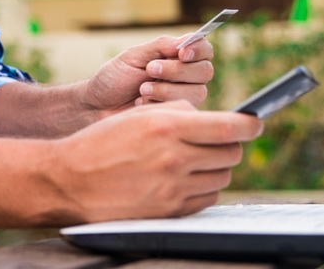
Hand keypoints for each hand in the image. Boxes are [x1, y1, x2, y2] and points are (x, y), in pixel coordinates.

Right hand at [47, 100, 262, 222]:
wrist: (68, 181)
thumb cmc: (99, 143)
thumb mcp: (137, 115)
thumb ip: (178, 112)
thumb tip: (209, 119)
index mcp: (167, 128)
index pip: (230, 128)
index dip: (250, 124)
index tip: (255, 122)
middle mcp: (175, 159)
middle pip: (231, 154)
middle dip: (228, 144)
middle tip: (215, 140)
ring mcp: (174, 189)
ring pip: (221, 177)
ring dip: (214, 167)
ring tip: (192, 160)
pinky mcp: (170, 211)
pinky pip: (206, 199)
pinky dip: (202, 188)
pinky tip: (182, 179)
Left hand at [84, 35, 213, 115]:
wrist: (98, 105)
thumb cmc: (115, 78)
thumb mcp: (133, 56)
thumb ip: (160, 46)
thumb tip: (186, 42)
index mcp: (177, 56)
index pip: (204, 49)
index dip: (198, 50)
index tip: (181, 53)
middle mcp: (186, 76)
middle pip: (205, 71)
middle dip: (177, 71)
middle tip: (150, 70)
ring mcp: (183, 97)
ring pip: (198, 92)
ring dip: (167, 89)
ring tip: (142, 89)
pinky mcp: (177, 115)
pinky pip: (183, 110)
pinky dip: (159, 104)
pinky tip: (141, 103)